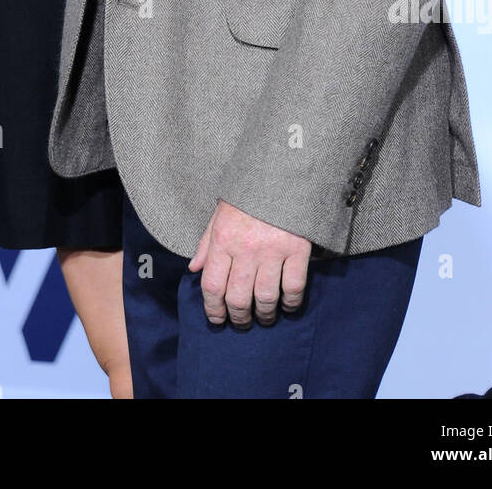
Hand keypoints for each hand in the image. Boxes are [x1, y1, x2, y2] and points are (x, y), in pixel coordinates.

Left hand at [188, 199, 311, 328]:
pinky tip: (288, 306)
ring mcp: (272, 251)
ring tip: (264, 318)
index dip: (212, 309)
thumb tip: (194, 270)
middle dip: (238, 318)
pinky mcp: (297, 250)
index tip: (217, 319)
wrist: (282, 169)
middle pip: (238, 298)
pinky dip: (291, 303)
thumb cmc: (248, 192)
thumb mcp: (220, 212)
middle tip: (242, 323)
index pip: (212, 286)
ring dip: (264, 315)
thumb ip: (206, 243)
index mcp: (222, 239)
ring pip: (265, 298)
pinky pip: (293, 287)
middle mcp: (245, 249)